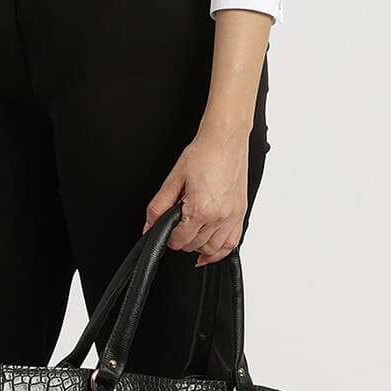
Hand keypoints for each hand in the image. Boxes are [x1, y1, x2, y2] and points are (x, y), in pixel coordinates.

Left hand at [142, 124, 249, 265]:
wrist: (225, 139)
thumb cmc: (204, 153)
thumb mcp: (173, 179)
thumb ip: (158, 207)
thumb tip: (149, 225)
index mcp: (201, 209)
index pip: (179, 240)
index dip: (168, 237)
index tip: (166, 228)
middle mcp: (219, 216)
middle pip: (194, 246)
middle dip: (181, 239)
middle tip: (177, 224)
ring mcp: (232, 216)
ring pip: (212, 248)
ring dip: (198, 245)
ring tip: (190, 233)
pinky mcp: (240, 213)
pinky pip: (232, 243)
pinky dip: (220, 250)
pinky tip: (209, 251)